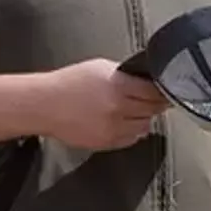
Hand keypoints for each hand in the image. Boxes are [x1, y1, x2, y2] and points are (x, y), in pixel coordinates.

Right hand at [33, 58, 169, 149]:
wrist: (44, 105)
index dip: (162, 91)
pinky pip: (131, 139)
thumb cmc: (68, 84)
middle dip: (156, 104)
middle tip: (156, 99)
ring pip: (144, 126)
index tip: (166, 90)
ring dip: (144, 118)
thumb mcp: (101, 68)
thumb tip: (145, 81)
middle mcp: (119, 109)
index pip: (154, 92)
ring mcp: (114, 128)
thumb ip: (125, 75)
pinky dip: (132, 131)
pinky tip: (124, 122)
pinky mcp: (107, 143)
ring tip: (135, 110)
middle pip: (153, 110)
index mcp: (119, 87)